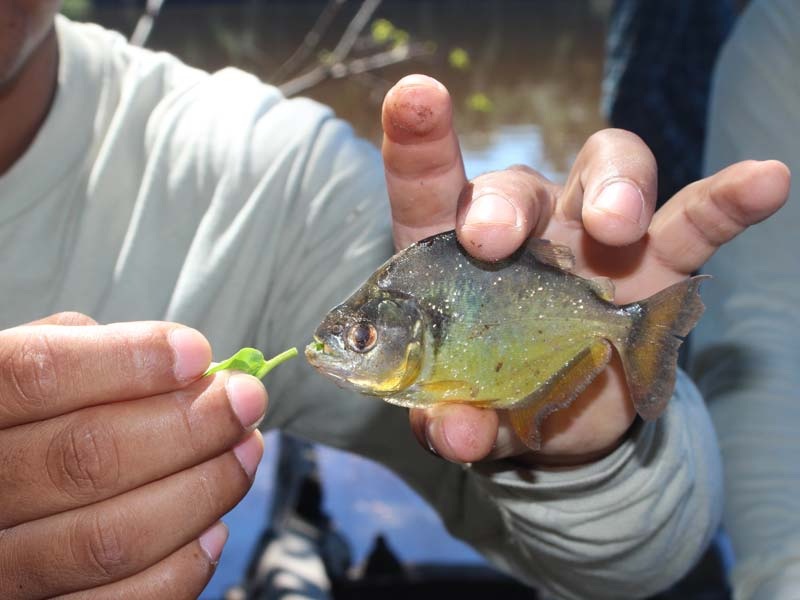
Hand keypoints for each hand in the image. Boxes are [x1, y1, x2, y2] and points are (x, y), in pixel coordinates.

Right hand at [0, 313, 266, 597]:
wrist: (4, 500)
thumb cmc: (31, 420)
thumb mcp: (32, 369)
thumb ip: (89, 352)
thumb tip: (187, 360)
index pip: (37, 375)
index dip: (129, 360)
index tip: (197, 353)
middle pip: (86, 459)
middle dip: (190, 425)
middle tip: (247, 401)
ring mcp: (3, 569)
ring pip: (112, 538)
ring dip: (204, 488)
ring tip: (245, 451)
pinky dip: (186, 564)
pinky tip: (214, 524)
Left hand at [381, 74, 789, 465]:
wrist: (554, 419)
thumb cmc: (487, 394)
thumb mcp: (459, 413)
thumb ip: (449, 421)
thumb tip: (460, 430)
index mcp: (452, 255)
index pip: (430, 184)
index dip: (419, 139)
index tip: (414, 97)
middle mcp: (524, 231)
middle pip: (515, 185)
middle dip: (503, 204)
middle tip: (490, 240)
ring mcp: (593, 242)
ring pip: (606, 174)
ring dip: (613, 187)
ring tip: (614, 223)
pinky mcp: (657, 268)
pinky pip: (694, 221)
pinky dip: (726, 202)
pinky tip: (764, 180)